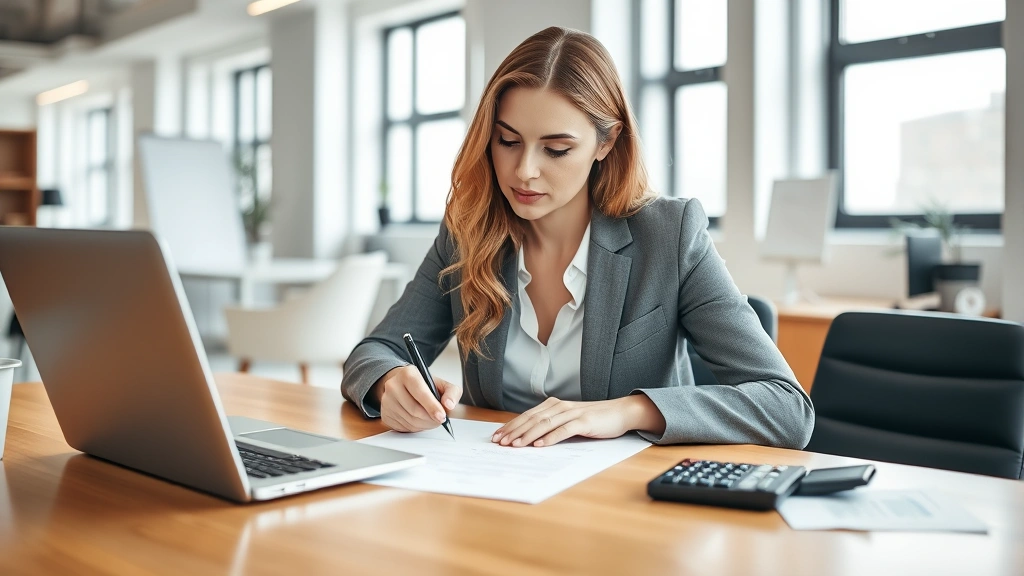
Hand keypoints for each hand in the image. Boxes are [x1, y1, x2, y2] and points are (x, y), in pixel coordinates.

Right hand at [373, 365, 461, 432]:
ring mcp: (387, 401)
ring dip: (425, 424)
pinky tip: (419, 420)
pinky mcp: (385, 414)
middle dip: (431, 419)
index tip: (442, 416)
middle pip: (415, 411)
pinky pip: (403, 427)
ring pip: (410, 421)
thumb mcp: (440, 383)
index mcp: (408, 374)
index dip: (432, 406)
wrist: (401, 385)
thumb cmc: (423, 384)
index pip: (420, 392)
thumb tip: (449, 405)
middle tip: (440, 419)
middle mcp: (393, 386)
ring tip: (431, 419)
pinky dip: (415, 427)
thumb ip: (452, 392)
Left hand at [491, 395, 664, 447]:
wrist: (620, 413)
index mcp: (553, 405)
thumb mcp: (568, 421)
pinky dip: (550, 438)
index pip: (527, 416)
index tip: (497, 436)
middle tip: (499, 442)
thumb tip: (529, 439)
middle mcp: (560, 406)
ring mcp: (572, 413)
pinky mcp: (584, 422)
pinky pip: (564, 430)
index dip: (510, 426)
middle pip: (532, 419)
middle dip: (513, 431)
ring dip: (527, 435)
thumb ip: (551, 426)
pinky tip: (540, 446)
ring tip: (515, 445)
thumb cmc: (593, 419)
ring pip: (544, 424)